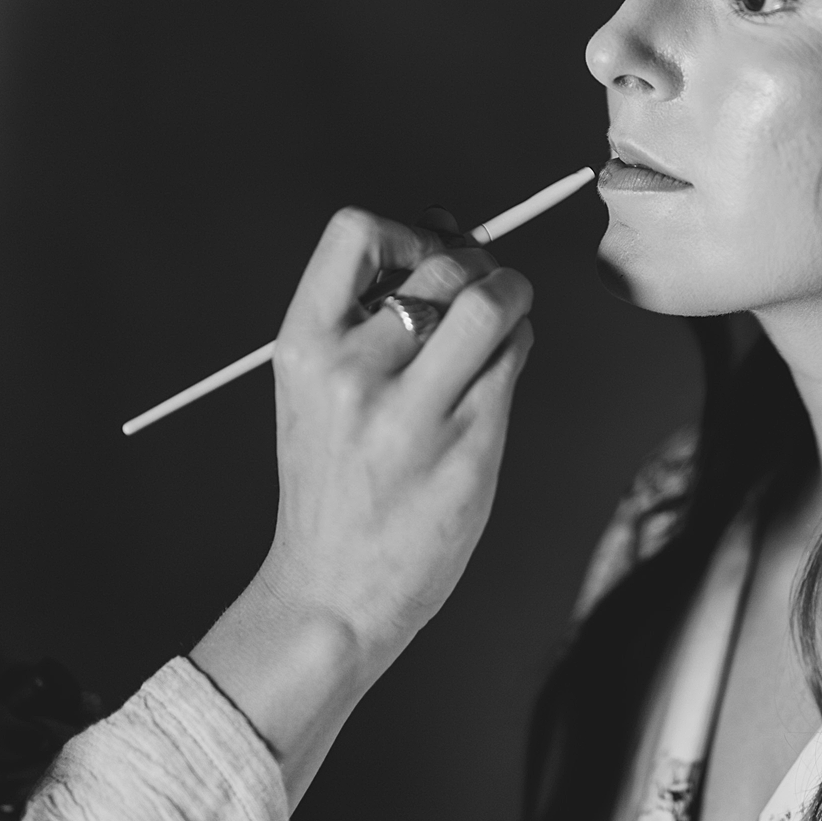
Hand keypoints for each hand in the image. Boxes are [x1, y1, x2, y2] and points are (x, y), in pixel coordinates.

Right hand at [191, 205, 532, 805]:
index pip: (355, 233)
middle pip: (446, 266)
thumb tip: (445, 227)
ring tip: (499, 320)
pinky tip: (497, 367)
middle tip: (480, 288)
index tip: (424, 255)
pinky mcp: (470, 446)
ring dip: (511, 297)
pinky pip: (515, 358)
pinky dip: (518, 345)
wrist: (332, 593)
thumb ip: (373, 311)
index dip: (405, 231)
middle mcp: (356, 373)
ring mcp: (416, 412)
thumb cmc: (334, 479)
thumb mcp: (321, 387)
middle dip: (477, 264)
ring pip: (494, 304)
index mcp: (303, 348)